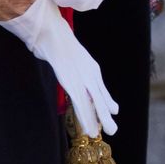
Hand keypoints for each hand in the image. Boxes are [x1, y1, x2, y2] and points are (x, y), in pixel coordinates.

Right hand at [0, 0, 118, 136]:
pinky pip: (81, 102)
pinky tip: (89, 126)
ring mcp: (81, 77)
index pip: (100, 86)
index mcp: (89, 66)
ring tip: (102, 133)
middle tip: (114, 129)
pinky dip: (86, 116)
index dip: (107, 99)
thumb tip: (69, 71)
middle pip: (100, 96)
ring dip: (98, 119)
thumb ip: (75, 66)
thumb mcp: (70, 55)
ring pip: (93, 103)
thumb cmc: (57, 41)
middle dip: (106, 113)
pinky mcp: (71, 81)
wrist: (50, 30)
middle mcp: (89, 72)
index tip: (114, 109)